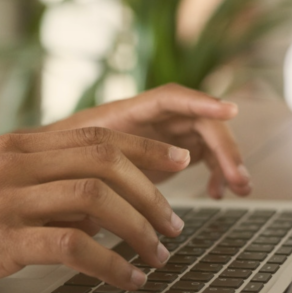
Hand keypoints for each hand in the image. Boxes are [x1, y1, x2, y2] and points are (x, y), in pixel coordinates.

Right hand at [0, 127, 189, 292]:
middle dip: (153, 193)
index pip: (98, 135)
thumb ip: (40, 183)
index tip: (179, 162)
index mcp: (16, 145)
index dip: (147, 146)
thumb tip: (97, 205)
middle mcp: (14, 162)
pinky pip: (72, 246)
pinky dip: (110, 264)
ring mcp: (5, 198)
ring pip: (96, 199)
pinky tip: (127, 280)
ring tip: (158, 254)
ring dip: (138, 229)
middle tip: (174, 224)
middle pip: (106, 160)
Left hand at [43, 83, 251, 198]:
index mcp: (128, 112)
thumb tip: (112, 191)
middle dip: (224, 148)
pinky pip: (203, 157)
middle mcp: (152, 118)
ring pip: (207, 140)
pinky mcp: (170, 153)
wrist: (52, 167)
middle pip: (200, 121)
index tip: (229, 111)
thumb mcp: (73, 164)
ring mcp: (163, 134)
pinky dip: (214, 173)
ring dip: (227, 162)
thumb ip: (95, 170)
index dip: (201, 102)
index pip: (171, 98)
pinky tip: (217, 194)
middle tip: (239, 178)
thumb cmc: (59, 160)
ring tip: (239, 189)